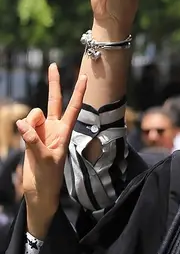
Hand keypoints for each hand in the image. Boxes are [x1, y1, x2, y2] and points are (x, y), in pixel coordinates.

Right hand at [18, 64, 86, 237]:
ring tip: (34, 142)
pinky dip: (23, 129)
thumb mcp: (45, 159)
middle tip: (54, 64)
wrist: (39, 189)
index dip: (78, 92)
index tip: (84, 77)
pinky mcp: (30, 135)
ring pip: (33, 114)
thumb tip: (22, 123)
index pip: (73, 107)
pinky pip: (24, 124)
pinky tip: (25, 139)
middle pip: (54, 100)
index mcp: (65, 131)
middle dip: (54, 83)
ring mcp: (42, 130)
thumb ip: (33, 140)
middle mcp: (55, 127)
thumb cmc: (49, 177)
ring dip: (31, 123)